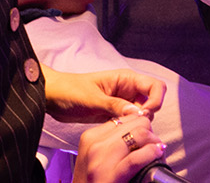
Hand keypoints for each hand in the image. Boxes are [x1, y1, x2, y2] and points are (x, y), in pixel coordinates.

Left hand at [44, 65, 166, 123]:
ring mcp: (122, 102)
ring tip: (121, 129)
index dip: (155, 100)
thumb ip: (115, 105)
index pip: (155, 86)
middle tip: (132, 126)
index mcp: (126, 78)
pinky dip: (127, 128)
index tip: (144, 115)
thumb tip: (138, 113)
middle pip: (152, 101)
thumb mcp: (92, 99)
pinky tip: (116, 132)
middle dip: (147, 115)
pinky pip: (129, 121)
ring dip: (136, 123)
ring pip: (142, 114)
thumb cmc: (70, 91)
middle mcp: (128, 89)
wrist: (53, 97)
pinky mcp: (115, 114)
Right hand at [71, 113, 163, 182]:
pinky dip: (151, 154)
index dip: (140, 125)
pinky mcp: (110, 176)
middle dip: (150, 132)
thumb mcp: (99, 157)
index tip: (146, 138)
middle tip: (154, 145)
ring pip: (138, 135)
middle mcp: (94, 145)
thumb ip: (115, 140)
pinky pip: (136, 158)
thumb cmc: (97, 182)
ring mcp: (100, 160)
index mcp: (90, 137)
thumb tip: (142, 125)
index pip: (125, 117)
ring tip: (157, 151)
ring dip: (153, 142)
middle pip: (135, 123)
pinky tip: (156, 155)